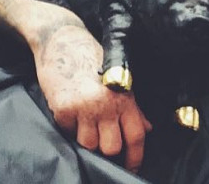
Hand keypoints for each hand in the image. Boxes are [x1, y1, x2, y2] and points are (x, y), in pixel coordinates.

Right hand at [34, 23, 151, 170]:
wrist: (61, 39)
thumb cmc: (92, 57)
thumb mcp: (118, 77)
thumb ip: (132, 105)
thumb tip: (147, 128)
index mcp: (124, 94)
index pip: (136, 134)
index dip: (136, 157)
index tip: (132, 168)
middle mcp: (106, 102)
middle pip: (112, 147)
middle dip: (107, 149)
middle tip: (102, 140)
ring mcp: (84, 107)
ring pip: (88, 145)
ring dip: (86, 138)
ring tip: (84, 121)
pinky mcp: (63, 109)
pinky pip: (68, 134)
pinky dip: (69, 128)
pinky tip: (70, 111)